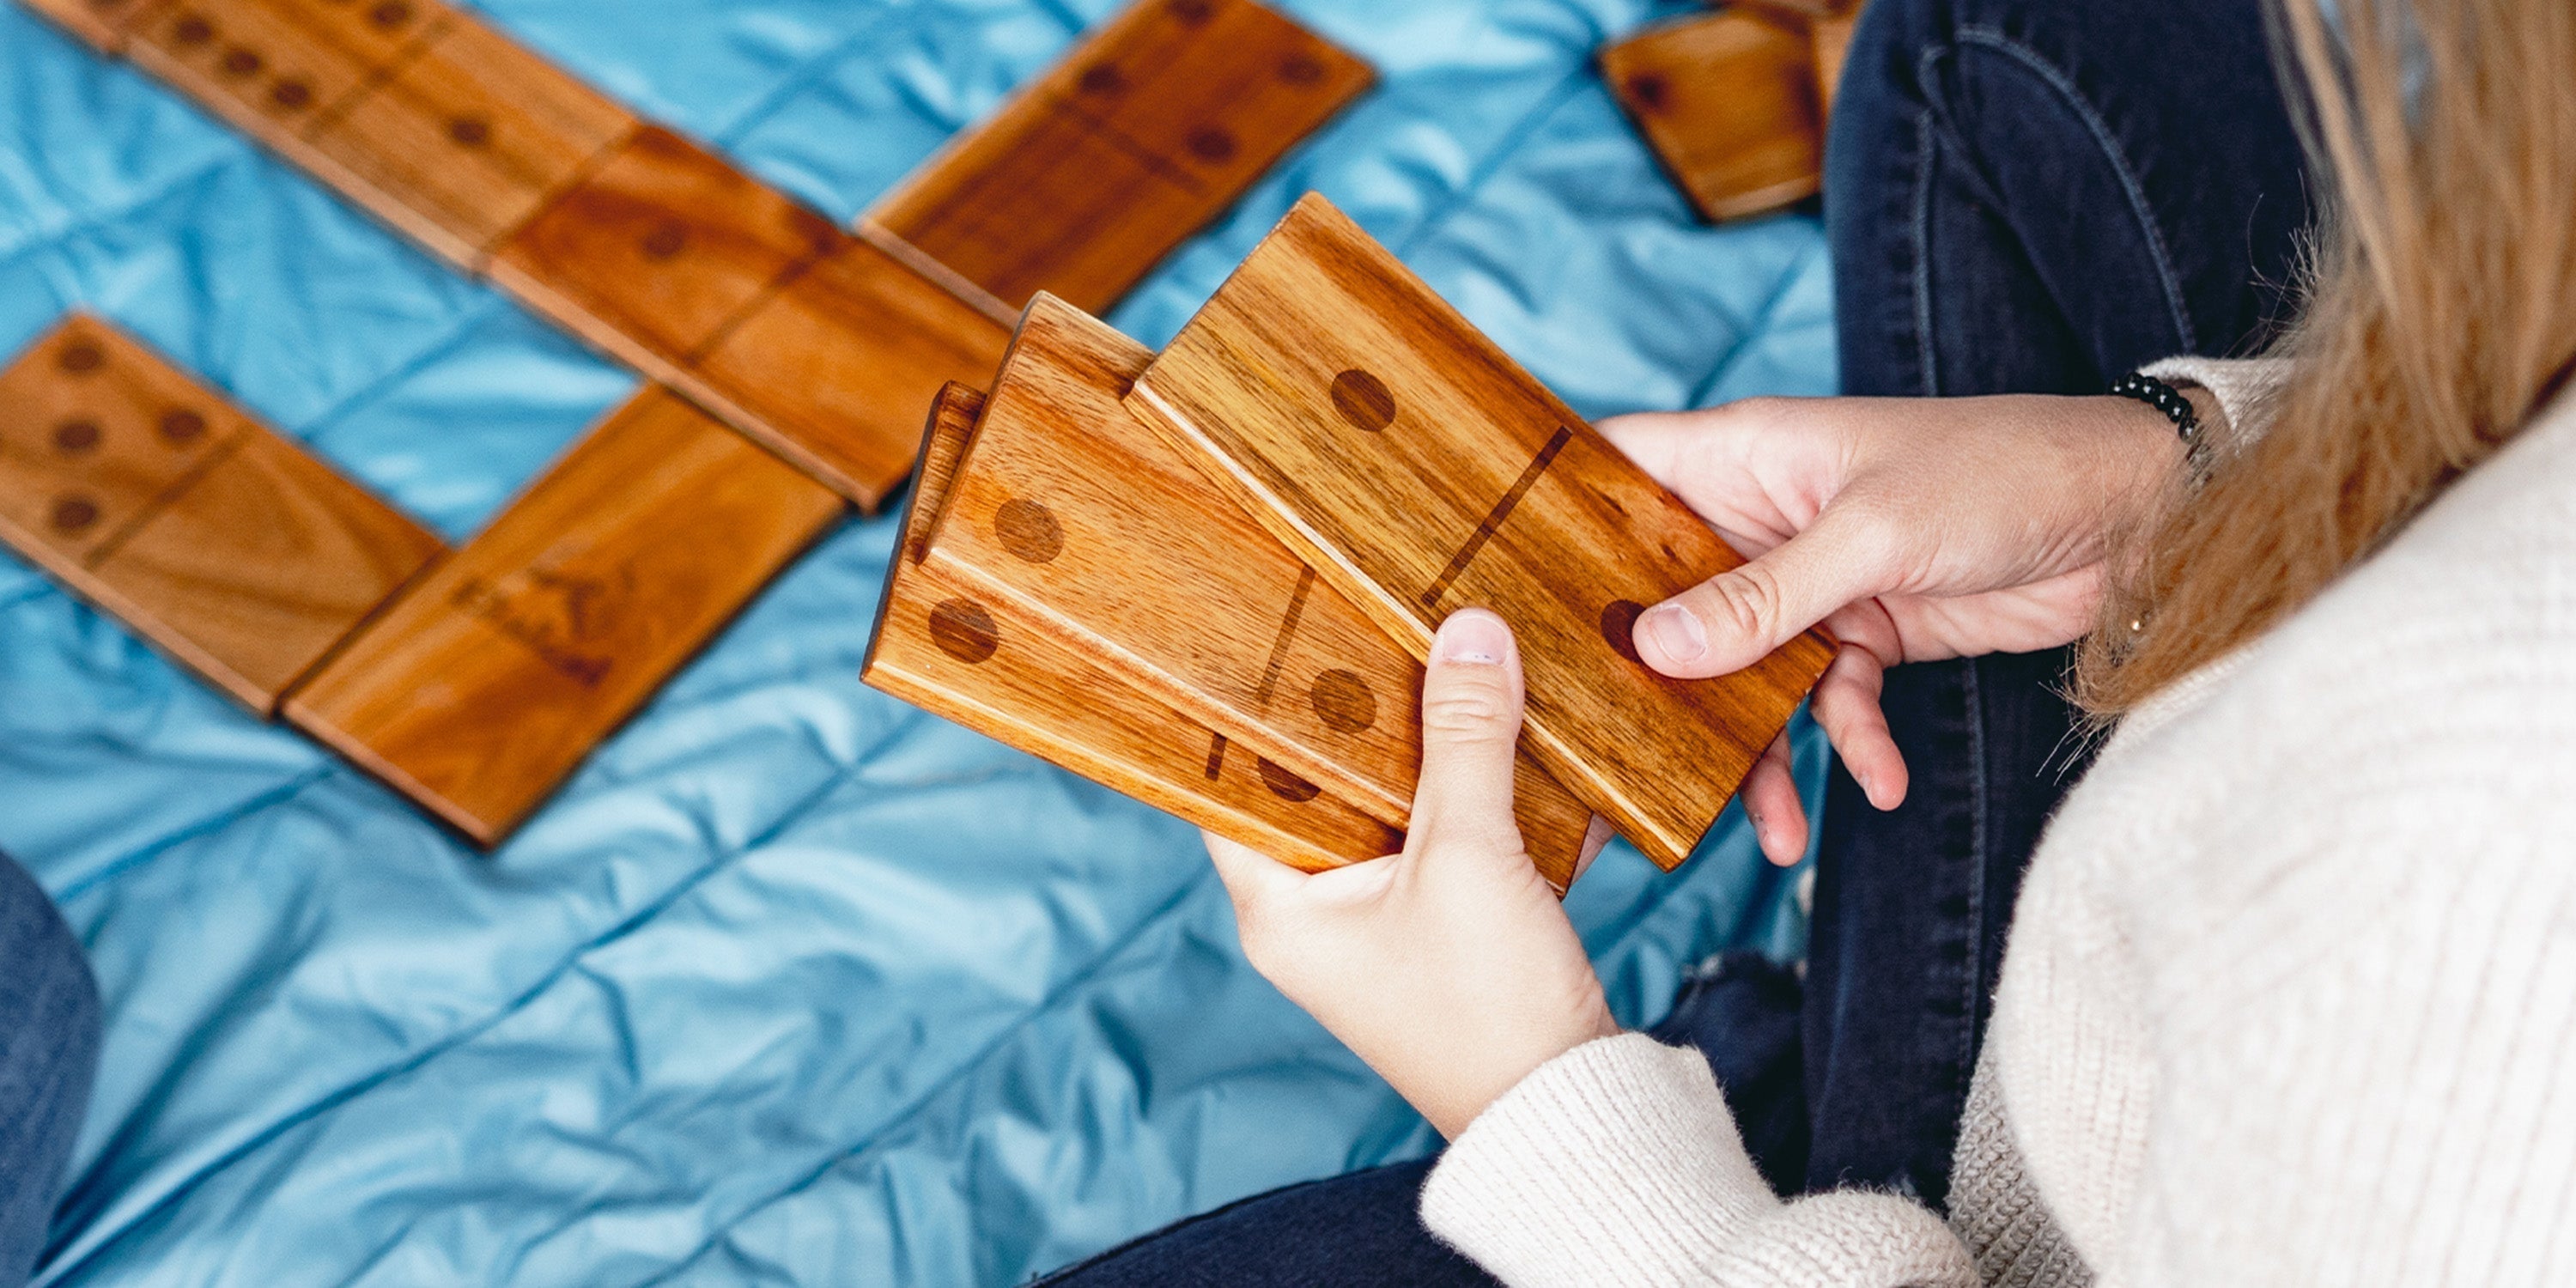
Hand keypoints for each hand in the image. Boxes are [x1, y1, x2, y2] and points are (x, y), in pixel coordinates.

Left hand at [1204, 609, 1619, 1138]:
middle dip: (1367, 709)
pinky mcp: (1446, 924)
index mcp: (1279, 906)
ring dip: (1434, 746)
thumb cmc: (1489, 1009)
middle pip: (1323, 781)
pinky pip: (1451, 834)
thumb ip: (1465, 739)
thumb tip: (1466, 632)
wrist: (1572, 1109)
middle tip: (1384, 622)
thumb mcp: (1469, 856)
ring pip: (1395, 802)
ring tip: (1456, 659)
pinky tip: (1518, 735)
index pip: (1229, 782)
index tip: (1279, 629)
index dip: (1251, 707)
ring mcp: (1382, 921)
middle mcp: (1317, 914)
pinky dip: (1482, 792)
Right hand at [1603, 393, 2195, 863]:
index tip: (1493, 594)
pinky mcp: (1867, 631)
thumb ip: (1762, 599)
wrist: (2141, 517)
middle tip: (1603, 759)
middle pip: (1665, 602)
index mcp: (1742, 458)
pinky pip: (1825, 703)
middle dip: (1642, 682)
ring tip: (1770, 830)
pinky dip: (1847, 747)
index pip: (1613, 474)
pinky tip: (1876, 784)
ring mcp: (1811, 580)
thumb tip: (1657, 650)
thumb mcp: (1872, 536)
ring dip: (1755, 751)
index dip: (1550, 522)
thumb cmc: (2004, 473)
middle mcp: (1761, 518)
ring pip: (1741, 675)